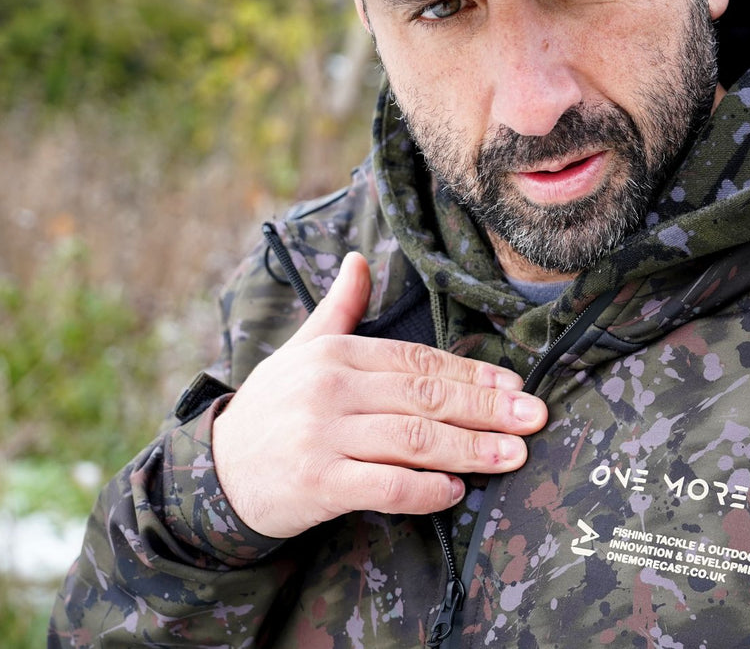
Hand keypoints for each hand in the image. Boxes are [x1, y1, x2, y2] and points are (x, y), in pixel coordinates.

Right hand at [212, 252, 545, 538]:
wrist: (215, 471)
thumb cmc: (271, 408)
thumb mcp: (301, 351)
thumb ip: (339, 308)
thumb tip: (359, 258)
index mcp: (335, 354)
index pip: (417, 360)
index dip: (471, 372)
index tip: (515, 384)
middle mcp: (330, 390)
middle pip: (425, 396)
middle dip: (486, 408)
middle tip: (534, 418)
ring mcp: (323, 436)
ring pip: (414, 439)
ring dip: (471, 449)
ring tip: (513, 455)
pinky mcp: (317, 483)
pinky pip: (385, 485)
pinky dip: (425, 489)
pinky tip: (455, 491)